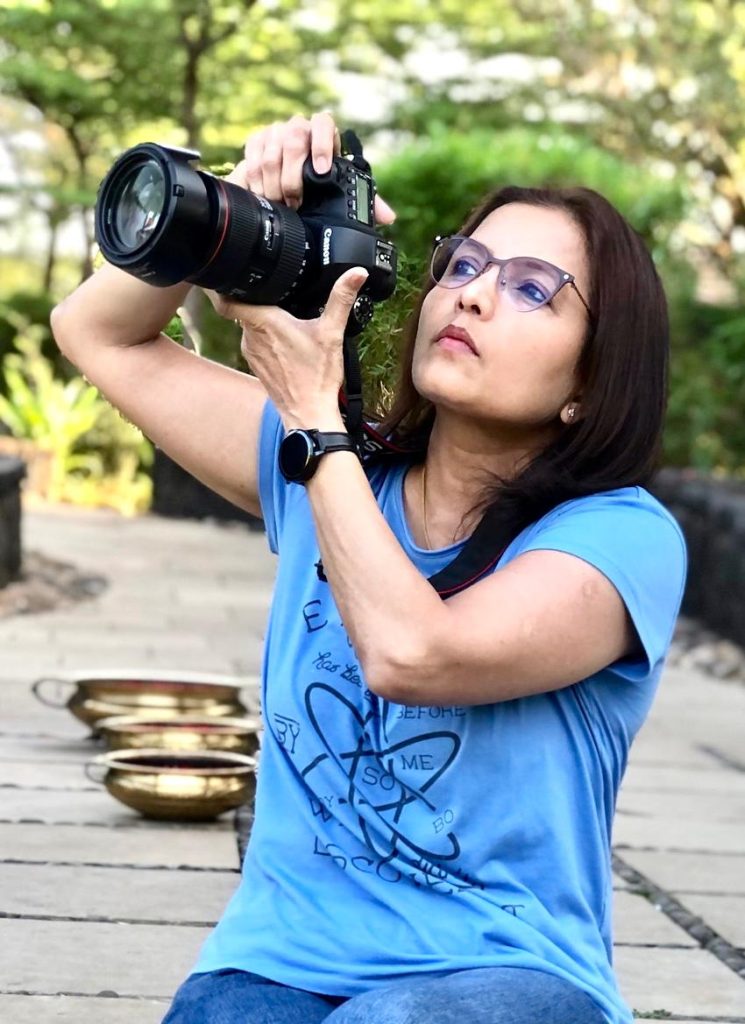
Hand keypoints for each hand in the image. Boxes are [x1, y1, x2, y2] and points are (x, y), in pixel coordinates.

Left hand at [206, 267, 368, 430]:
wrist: (309, 413)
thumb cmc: (316, 377)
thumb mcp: (332, 333)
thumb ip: (341, 299)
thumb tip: (356, 273)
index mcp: (263, 322)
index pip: (227, 300)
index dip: (225, 286)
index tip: (234, 276)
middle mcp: (251, 337)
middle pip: (242, 309)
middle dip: (257, 300)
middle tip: (276, 294)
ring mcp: (251, 353)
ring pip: (249, 326)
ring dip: (263, 320)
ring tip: (286, 318)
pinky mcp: (257, 365)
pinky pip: (256, 343)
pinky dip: (266, 338)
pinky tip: (286, 341)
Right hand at [227, 111, 395, 223]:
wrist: (287, 179)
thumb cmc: (321, 184)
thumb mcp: (342, 191)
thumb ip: (366, 201)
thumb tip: (388, 217)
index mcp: (323, 132)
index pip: (323, 123)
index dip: (322, 145)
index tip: (321, 171)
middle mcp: (299, 127)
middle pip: (293, 139)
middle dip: (294, 176)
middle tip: (297, 202)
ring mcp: (275, 132)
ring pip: (270, 152)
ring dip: (275, 184)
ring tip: (282, 205)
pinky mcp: (255, 141)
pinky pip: (251, 157)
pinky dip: (256, 181)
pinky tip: (264, 197)